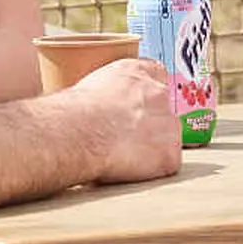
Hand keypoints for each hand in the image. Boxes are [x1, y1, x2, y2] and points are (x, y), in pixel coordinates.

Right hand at [56, 56, 181, 185]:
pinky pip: (167, 164)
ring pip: (168, 139)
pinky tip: (129, 167)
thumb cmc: (73, 113)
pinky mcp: (169, 154)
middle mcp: (158, 93)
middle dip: (148, 125)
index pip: (155, 76)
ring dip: (150, 148)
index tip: (133, 109)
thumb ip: (109, 92)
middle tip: (123, 138)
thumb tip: (104, 107)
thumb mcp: (90, 87)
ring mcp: (168, 124)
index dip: (144, 97)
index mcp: (136, 73)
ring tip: (122, 155)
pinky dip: (151, 170)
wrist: (77, 133)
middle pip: (163, 111)